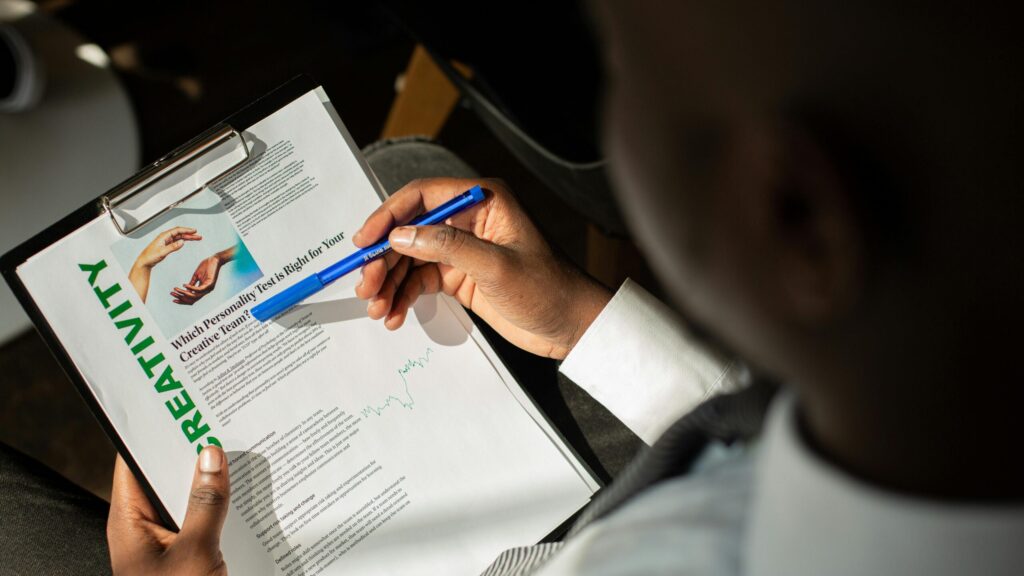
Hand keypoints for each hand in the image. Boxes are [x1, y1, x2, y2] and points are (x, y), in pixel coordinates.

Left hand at [108, 446, 229, 575]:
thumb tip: (211, 459)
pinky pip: (200, 522)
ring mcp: (164, 542)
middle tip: (220, 433)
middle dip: (191, 458)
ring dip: (209, 486)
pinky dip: (218, 511)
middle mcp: (143, 528)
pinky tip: (241, 500)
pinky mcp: (184, 555)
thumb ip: (205, 505)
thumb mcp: (194, 550)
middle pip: (164, 480)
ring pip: (186, 502)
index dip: (156, 438)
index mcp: (129, 523)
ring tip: (236, 462)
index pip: (134, 465)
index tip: (183, 418)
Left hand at [134, 227, 202, 268]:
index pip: (177, 230)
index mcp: (164, 236)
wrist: (144, 261)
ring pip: (179, 237)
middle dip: (190, 234)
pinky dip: (183, 240)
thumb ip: (173, 247)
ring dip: (188, 237)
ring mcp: (166, 241)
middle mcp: (165, 237)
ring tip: (196, 238)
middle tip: (198, 235)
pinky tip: (187, 241)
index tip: (194, 231)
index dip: (186, 230)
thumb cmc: (150, 256)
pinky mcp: (167, 245)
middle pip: (180, 233)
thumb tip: (182, 242)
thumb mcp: (162, 252)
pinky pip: (177, 241)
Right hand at [172, 245, 236, 304]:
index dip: (182, 300)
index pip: (192, 299)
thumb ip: (192, 283)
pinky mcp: (210, 283)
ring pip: (195, 295)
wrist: (215, 260)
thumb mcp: (196, 276)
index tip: (173, 299)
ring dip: (184, 293)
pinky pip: (199, 289)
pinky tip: (184, 285)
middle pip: (192, 299)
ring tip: (176, 289)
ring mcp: (209, 288)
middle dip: (181, 298)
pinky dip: (191, 288)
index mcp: (203, 290)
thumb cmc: (206, 266)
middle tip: (172, 293)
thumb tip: (185, 290)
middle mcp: (206, 291)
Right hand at [353, 178, 611, 358]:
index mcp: (483, 200)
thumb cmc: (547, 288)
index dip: (388, 215)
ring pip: (411, 258)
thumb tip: (400, 236)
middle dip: (385, 259)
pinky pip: (420, 280)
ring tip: (377, 308)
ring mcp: (463, 248)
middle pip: (410, 230)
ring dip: (390, 282)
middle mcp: (468, 219)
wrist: (572, 325)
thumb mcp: (496, 266)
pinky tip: (393, 315)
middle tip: (366, 285)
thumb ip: (447, 247)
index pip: (423, 196)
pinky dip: (403, 296)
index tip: (364, 241)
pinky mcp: (460, 275)